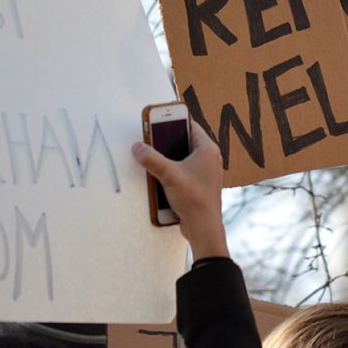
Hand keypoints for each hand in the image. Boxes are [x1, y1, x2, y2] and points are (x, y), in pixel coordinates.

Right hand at [132, 121, 228, 260]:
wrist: (204, 227)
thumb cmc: (195, 199)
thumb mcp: (169, 175)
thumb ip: (151, 159)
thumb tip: (138, 147)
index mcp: (207, 149)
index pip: (190, 125)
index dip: (173, 121)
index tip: (158, 119)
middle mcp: (209, 158)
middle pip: (184, 141)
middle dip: (167, 141)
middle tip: (150, 139)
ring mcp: (205, 171)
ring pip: (182, 157)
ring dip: (168, 158)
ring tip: (152, 157)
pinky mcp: (198, 184)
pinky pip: (183, 171)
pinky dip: (171, 171)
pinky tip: (159, 175)